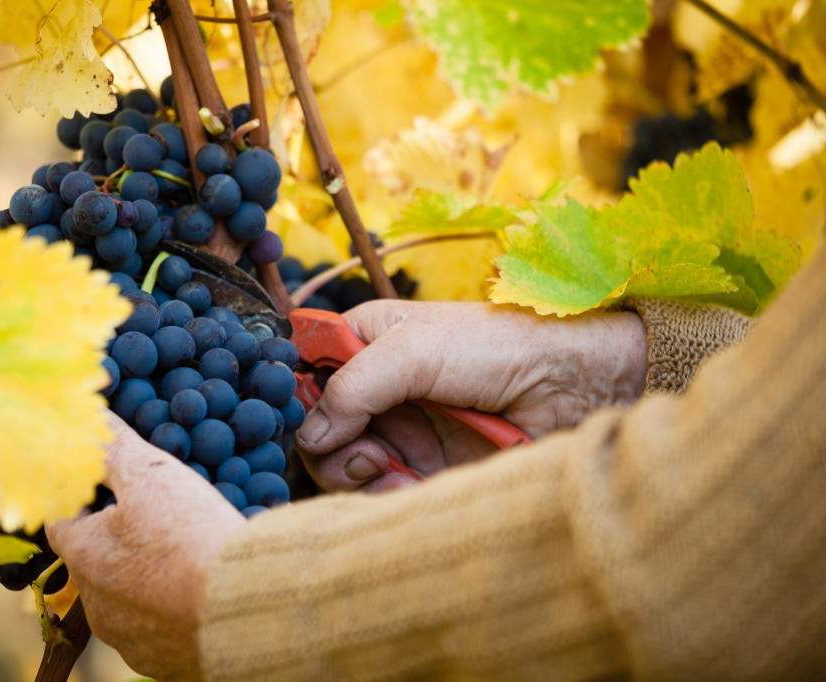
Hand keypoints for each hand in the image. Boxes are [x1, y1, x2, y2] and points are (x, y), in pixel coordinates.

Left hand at [47, 414, 244, 680]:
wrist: (242, 608)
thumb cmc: (189, 536)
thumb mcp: (151, 474)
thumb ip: (115, 446)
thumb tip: (91, 418)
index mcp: (82, 555)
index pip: (61, 518)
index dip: (84, 496)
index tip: (108, 484)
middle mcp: (94, 602)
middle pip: (97, 559)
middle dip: (121, 537)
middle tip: (159, 515)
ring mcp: (127, 637)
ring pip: (128, 596)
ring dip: (146, 575)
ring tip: (187, 551)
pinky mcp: (161, 661)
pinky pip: (158, 627)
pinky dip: (172, 607)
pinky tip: (201, 588)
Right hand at [297, 300, 646, 490]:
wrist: (571, 386)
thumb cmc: (497, 346)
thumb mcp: (416, 349)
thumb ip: (354, 386)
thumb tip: (310, 433)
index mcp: (366, 340)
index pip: (304, 369)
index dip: (297, 397)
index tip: (313, 419)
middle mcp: (376, 384)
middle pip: (316, 427)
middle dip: (329, 447)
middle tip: (364, 453)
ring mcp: (398, 426)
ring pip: (342, 465)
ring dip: (358, 476)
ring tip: (391, 471)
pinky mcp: (423, 464)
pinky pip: (380, 490)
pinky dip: (387, 494)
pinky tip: (411, 485)